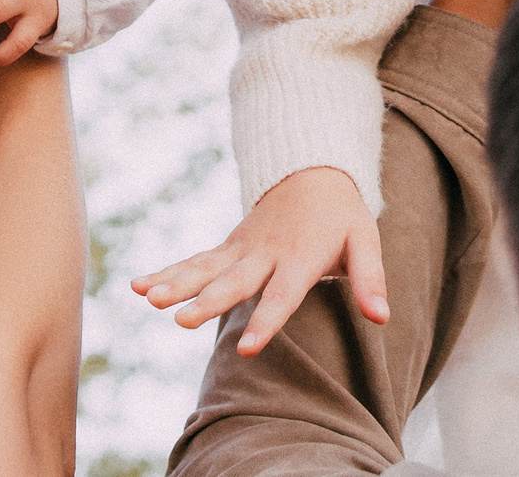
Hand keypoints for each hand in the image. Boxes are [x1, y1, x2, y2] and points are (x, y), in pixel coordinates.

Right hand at [129, 166, 385, 355]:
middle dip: (206, 302)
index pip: (282, 296)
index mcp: (299, 259)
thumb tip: (382, 317)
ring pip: (205, 268)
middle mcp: (264, 255)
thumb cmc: (342, 215)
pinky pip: (194, 261)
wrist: (313, 171)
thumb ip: (370, 279)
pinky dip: (166, 272)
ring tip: (147, 298)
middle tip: (180, 321)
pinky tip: (136, 286)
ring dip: (176, 283)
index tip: (248, 348)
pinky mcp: (228, 247)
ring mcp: (241, 249)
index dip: (266, 322)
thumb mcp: (365, 240)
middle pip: (233, 283)